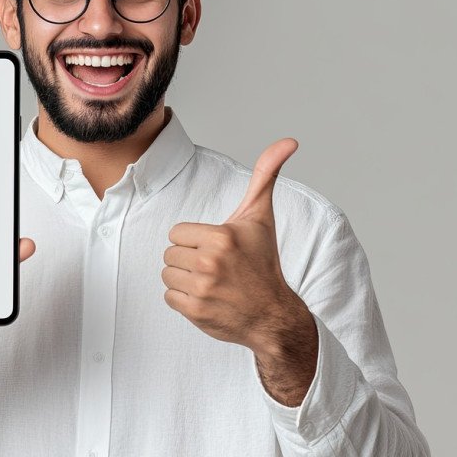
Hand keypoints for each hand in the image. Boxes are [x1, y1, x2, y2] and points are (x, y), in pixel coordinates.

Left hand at [162, 138, 304, 351]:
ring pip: (167, 274)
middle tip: (215, 268)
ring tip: (210, 282)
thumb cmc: (263, 263)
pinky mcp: (195, 311)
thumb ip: (266, 175)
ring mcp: (202, 289)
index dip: (194, 240)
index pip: (177, 233)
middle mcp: (210, 262)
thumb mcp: (261, 217)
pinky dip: (183, 300)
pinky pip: (169, 297)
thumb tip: (289, 140)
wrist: (273, 315)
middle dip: (189, 259)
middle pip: (170, 253)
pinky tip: (207, 298)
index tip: (215, 249)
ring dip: (184, 279)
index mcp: (221, 237)